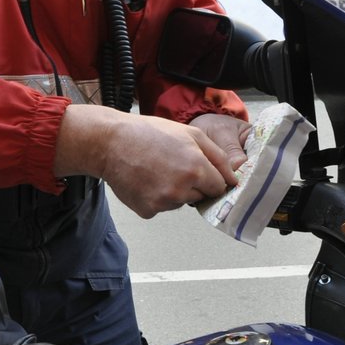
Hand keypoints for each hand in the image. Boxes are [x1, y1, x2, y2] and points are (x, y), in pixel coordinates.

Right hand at [56, 109, 240, 216]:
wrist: (111, 142)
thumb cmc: (149, 133)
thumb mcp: (190, 134)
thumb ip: (218, 157)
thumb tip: (233, 179)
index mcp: (197, 169)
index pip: (219, 187)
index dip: (211, 177)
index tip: (199, 169)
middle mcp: (182, 190)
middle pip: (201, 196)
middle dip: (193, 183)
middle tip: (172, 164)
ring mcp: (164, 203)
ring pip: (180, 202)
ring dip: (174, 190)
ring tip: (156, 169)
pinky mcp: (148, 210)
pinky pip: (161, 207)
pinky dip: (156, 197)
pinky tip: (146, 180)